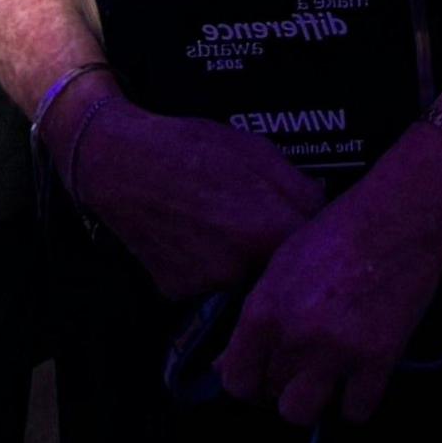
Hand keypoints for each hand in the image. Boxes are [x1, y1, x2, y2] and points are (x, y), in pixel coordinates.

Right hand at [64, 84, 327, 300]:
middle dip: (280, 249)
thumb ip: (301, 188)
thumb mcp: (259, 153)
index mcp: (269, 232)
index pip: (315, 250)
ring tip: (223, 221)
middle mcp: (240, 269)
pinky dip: (210, 266)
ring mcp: (206, 286)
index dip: (314, 235)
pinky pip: (210, 283)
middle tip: (263, 219)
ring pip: (245, 278)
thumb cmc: (191, 149)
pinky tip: (197, 235)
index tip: (310, 224)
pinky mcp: (177, 293)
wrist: (118, 163)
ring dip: (245, 259)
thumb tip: (323, 210)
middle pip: (280, 270)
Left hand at [220, 140, 441, 424]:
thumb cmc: (342, 229)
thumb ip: (258, 318)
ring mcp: (336, 352)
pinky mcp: (378, 359)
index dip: (248, 382)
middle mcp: (294, 336)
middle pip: (270, 396)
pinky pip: (356, 411)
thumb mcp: (283, 264)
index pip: (236, 379)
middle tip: (301, 369)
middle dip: (283, 386)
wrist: (402, 215)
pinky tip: (361, 379)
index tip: (262, 377)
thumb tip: (228, 362)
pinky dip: (357, 401)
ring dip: (313, 402)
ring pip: (303, 414)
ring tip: (327, 381)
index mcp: (264, 310)